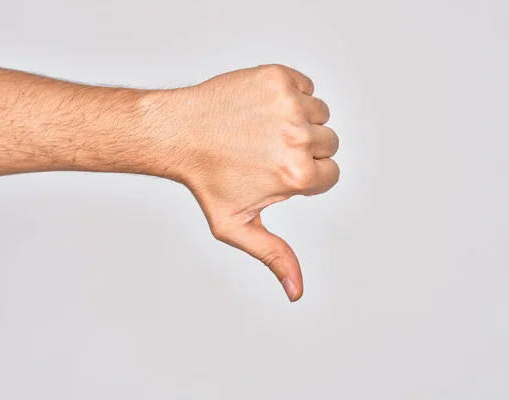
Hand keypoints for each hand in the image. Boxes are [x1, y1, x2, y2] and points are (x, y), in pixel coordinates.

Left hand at [149, 64, 339, 300]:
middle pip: (329, 142)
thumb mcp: (237, 226)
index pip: (331, 175)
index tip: (273, 171)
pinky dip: (290, 96)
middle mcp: (298, 136)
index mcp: (298, 175)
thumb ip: (273, 256)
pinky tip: (260, 110)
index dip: (304, 176)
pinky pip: (306, 86)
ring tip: (261, 130)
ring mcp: (289, 103)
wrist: (177, 133)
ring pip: (319, 113)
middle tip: (263, 151)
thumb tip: (297, 292)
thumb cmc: (205, 180)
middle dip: (304, 149)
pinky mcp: (279, 76)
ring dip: (298, 122)